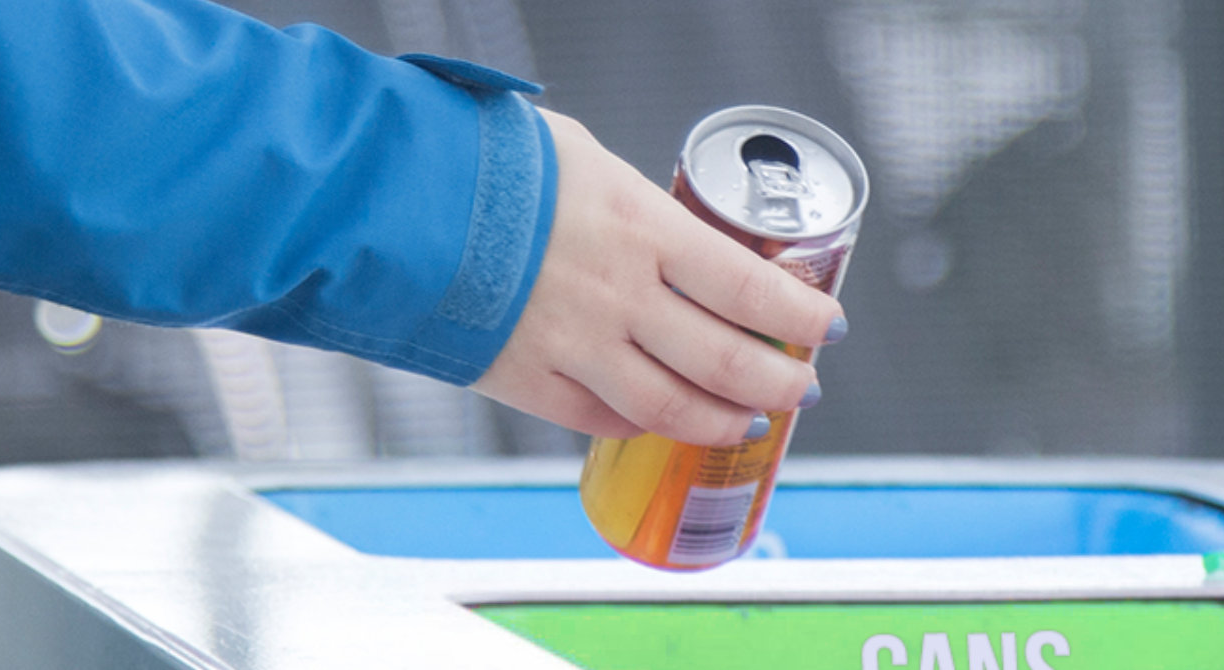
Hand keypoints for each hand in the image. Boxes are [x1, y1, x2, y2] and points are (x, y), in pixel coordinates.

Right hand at [471, 109, 844, 446]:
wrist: (398, 203)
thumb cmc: (486, 164)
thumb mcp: (583, 156)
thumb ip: (633, 202)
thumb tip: (665, 228)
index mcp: (644, 228)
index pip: (751, 286)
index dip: (800, 315)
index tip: (826, 326)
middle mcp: (620, 296)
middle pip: (726, 360)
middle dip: (780, 381)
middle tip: (803, 387)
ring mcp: (574, 346)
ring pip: (670, 406)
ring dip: (720, 419)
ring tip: (748, 421)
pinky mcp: (527, 380)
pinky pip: (598, 420)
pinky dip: (639, 426)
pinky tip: (658, 420)